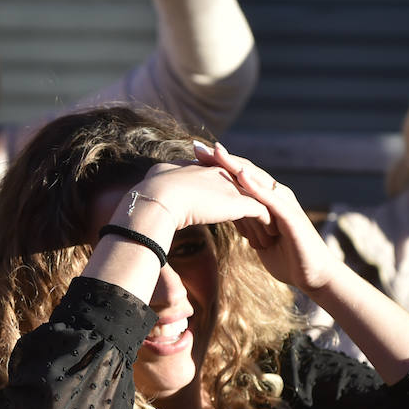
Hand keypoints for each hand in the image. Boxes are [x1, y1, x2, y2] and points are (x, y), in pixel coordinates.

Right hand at [123, 157, 270, 233]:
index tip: (234, 213)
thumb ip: (157, 196)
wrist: (157, 199)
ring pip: (256, 200)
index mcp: (201, 170)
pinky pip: (261, 212)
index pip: (224, 181)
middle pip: (244, 189)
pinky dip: (265, 225)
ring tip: (268, 234)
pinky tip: (268, 239)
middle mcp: (219, 173)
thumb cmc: (149, 200)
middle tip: (259, 224)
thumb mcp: (152, 191)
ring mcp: (231, 186)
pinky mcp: (239, 202)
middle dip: (253, 205)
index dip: (231, 198)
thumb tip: (140, 207)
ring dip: (263, 218)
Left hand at [194, 141, 338, 292]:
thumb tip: (224, 214)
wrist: (313, 275)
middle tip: (198, 148)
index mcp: (266, 200)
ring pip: (258, 180)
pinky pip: (271, 199)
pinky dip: (256, 187)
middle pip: (245, 172)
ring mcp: (284, 203)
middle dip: (222, 159)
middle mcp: (276, 196)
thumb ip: (244, 221)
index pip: (238, 177)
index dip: (217, 167)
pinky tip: (241, 177)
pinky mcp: (291, 216)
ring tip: (217, 153)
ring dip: (236, 166)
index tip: (193, 157)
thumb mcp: (257, 237)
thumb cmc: (287, 258)